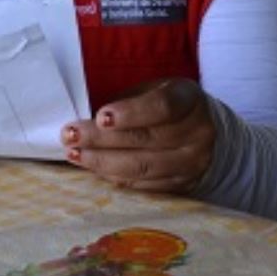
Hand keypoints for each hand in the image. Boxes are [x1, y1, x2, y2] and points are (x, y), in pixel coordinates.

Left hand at [61, 77, 215, 192]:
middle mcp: (197, 133)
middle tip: (70, 136)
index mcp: (190, 100)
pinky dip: (114, 177)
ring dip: (102, 162)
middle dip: (101, 139)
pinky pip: (142, 185)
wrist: (206, 135)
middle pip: (145, 139)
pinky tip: (94, 168)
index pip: (162, 107)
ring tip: (75, 154)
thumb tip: (87, 119)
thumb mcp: (156, 90)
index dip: (131, 113)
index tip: (100, 117)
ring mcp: (192, 163)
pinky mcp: (182, 185)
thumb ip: (129, 101)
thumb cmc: (169, 106)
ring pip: (141, 167)